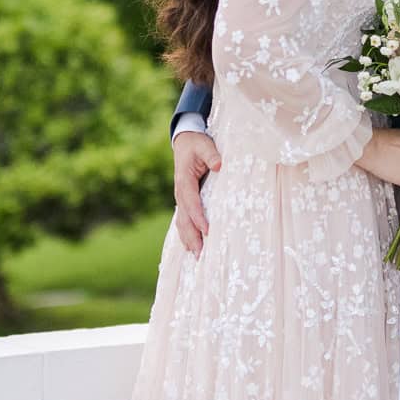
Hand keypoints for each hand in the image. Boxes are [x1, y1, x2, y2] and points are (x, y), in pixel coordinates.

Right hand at [173, 131, 220, 257]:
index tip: (207, 231)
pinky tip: (191, 247)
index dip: (198, 218)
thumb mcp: (204, 145)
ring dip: (188, 240)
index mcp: (184, 181)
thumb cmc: (196, 144)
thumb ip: (211, 155)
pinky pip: (183, 220)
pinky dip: (186, 234)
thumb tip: (219, 165)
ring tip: (196, 257)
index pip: (191, 203)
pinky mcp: (184, 201)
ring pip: (182, 223)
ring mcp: (180, 198)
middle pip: (184, 219)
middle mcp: (180, 192)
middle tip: (200, 255)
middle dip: (192, 237)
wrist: (184, 142)